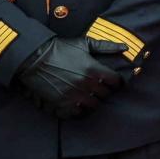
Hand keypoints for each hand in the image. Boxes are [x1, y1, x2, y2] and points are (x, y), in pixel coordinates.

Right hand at [14, 36, 128, 118]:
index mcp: (94, 69)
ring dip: (93, 101)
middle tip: (99, 88)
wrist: (34, 58)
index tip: (112, 81)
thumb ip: (106, 46)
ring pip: (93, 105)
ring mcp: (74, 96)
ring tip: (89, 95)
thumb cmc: (60, 48)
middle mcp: (86, 84)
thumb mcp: (84, 44)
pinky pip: (78, 114)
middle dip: (104, 91)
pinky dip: (80, 110)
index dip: (116, 82)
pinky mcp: (62, 104)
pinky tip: (78, 104)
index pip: (115, 82)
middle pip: (105, 95)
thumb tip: (125, 47)